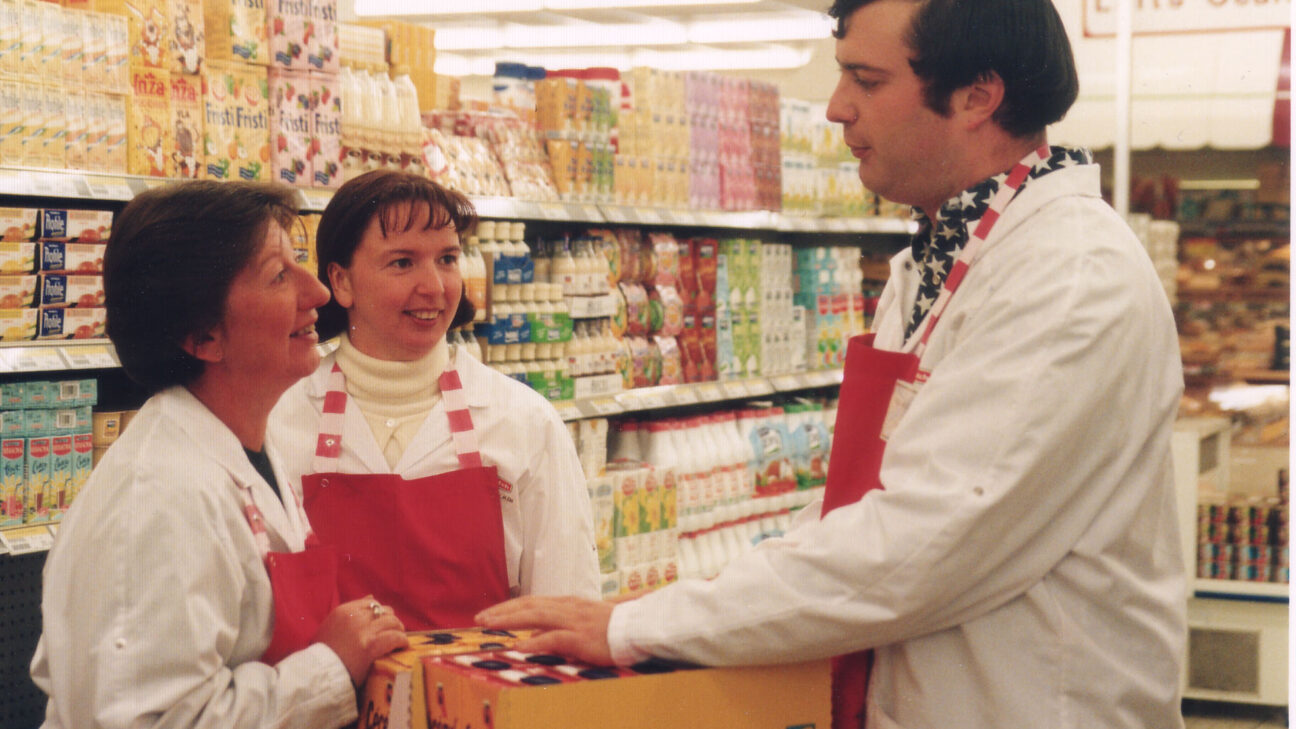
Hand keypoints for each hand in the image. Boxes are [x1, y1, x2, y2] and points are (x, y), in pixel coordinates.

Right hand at [314, 595, 408, 684]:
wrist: (318, 674)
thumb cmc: (322, 654)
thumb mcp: (329, 626)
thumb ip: (349, 612)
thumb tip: (371, 597)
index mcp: (343, 611)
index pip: (371, 603)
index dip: (380, 613)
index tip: (381, 624)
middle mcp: (355, 617)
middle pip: (384, 611)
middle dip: (390, 621)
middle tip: (392, 632)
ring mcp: (364, 631)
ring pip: (393, 622)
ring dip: (398, 630)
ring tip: (399, 640)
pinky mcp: (372, 646)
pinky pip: (396, 637)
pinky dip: (402, 641)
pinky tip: (402, 647)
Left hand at [475, 596, 616, 665]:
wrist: (637, 628)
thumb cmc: (615, 626)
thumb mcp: (586, 620)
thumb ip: (562, 624)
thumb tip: (539, 633)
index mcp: (568, 603)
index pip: (533, 601)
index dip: (510, 606)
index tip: (491, 613)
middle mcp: (567, 608)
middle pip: (528, 605)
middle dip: (502, 611)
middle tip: (480, 619)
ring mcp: (573, 621)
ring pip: (535, 616)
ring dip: (510, 620)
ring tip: (490, 626)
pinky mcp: (579, 637)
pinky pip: (552, 638)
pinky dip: (533, 642)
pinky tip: (518, 647)